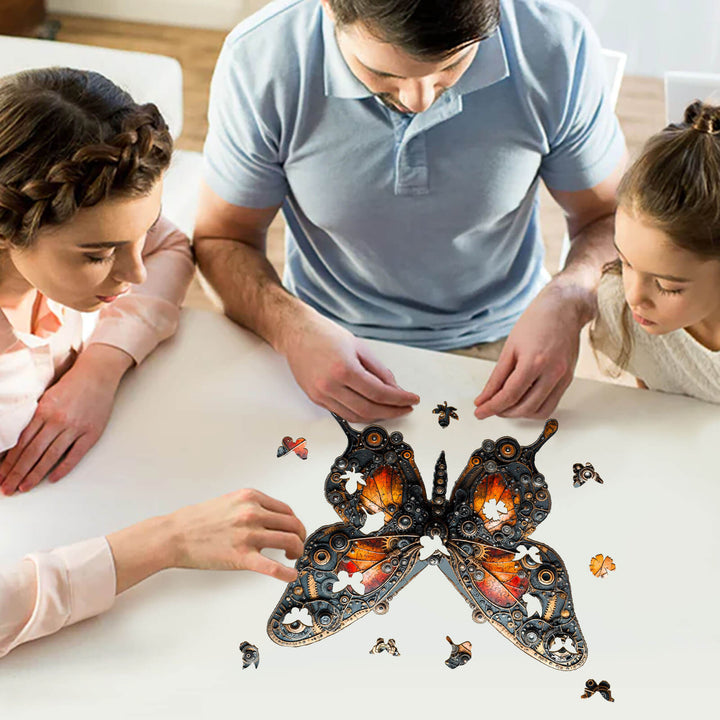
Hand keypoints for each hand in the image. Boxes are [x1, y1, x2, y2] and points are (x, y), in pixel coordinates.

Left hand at [0, 344, 132, 494]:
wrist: (97, 374)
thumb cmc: (71, 385)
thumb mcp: (46, 397)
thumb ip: (34, 417)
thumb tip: (18, 441)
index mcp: (43, 411)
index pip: (21, 443)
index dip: (9, 462)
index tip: (0, 476)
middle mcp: (57, 421)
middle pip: (32, 453)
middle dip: (17, 473)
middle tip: (7, 489)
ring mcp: (75, 428)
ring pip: (50, 456)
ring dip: (35, 474)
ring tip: (24, 488)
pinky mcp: (91, 433)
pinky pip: (75, 454)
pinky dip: (63, 468)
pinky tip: (52, 478)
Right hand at [107, 489, 306, 589]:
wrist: (174, 535)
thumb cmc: (197, 520)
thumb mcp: (229, 502)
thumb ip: (251, 507)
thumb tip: (271, 519)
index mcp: (250, 498)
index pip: (286, 510)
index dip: (294, 522)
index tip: (294, 531)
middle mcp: (252, 513)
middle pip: (292, 524)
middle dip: (299, 536)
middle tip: (297, 546)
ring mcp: (248, 535)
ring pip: (289, 541)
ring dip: (296, 551)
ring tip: (292, 558)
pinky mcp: (242, 557)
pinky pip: (273, 567)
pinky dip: (286, 573)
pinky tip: (291, 576)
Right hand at [278, 306, 418, 421]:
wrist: (296, 333)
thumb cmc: (326, 335)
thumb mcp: (360, 347)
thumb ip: (379, 370)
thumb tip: (395, 389)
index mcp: (344, 369)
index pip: (379, 393)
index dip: (399, 399)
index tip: (412, 400)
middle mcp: (330, 386)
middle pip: (369, 409)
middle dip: (392, 411)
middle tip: (405, 408)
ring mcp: (321, 394)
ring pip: (355, 416)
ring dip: (377, 416)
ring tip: (391, 409)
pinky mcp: (316, 398)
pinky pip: (342, 413)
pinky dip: (360, 413)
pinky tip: (371, 408)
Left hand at [473, 280, 593, 418]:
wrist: (564, 308)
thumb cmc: (536, 322)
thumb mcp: (510, 347)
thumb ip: (497, 377)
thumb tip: (485, 397)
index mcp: (534, 361)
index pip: (510, 394)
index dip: (492, 407)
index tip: (480, 412)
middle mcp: (552, 372)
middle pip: (525, 407)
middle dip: (504, 412)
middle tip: (490, 408)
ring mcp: (563, 377)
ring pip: (540, 411)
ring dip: (520, 414)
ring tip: (506, 406)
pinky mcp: (568, 379)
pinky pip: (552, 404)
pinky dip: (535, 408)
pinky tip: (523, 401)